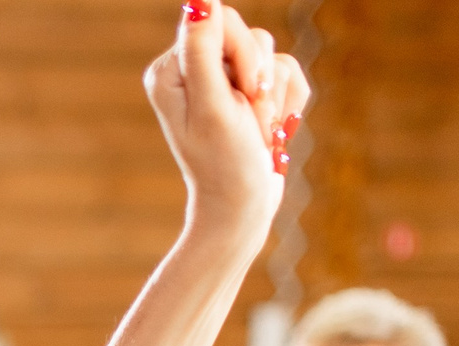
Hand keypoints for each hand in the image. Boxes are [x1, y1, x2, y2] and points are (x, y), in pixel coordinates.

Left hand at [144, 1, 309, 241]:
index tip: (244, 90)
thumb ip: (202, 50)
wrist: (242, 210)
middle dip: (259, 80)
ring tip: (258, 133)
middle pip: (249, 36)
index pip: (219, 22)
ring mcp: (224, 82)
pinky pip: (286, 74)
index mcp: (172, 70)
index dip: (243, 53)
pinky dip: (286, 105)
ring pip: (271, 57)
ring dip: (273, 99)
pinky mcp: (250, 93)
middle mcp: (194, 71)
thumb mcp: (212, 106)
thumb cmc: (224, 165)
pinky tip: (272, 134)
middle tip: (251, 120)